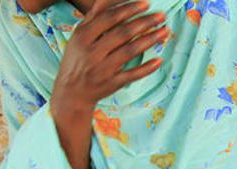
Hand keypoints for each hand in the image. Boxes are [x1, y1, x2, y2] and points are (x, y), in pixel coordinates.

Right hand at [50, 0, 166, 117]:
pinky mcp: (113, 83)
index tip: (146, 3)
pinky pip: (132, 74)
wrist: (71, 92)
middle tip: (161, 16)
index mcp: (83, 36)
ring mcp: (103, 68)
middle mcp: (93, 51)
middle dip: (144, 22)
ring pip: (130, 51)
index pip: (110, 18)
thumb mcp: (79, 36)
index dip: (129, 9)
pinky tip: (159, 60)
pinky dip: (146, 68)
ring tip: (165, 32)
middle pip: (123, 33)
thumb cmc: (78, 59)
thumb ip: (93, 17)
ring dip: (150, 40)